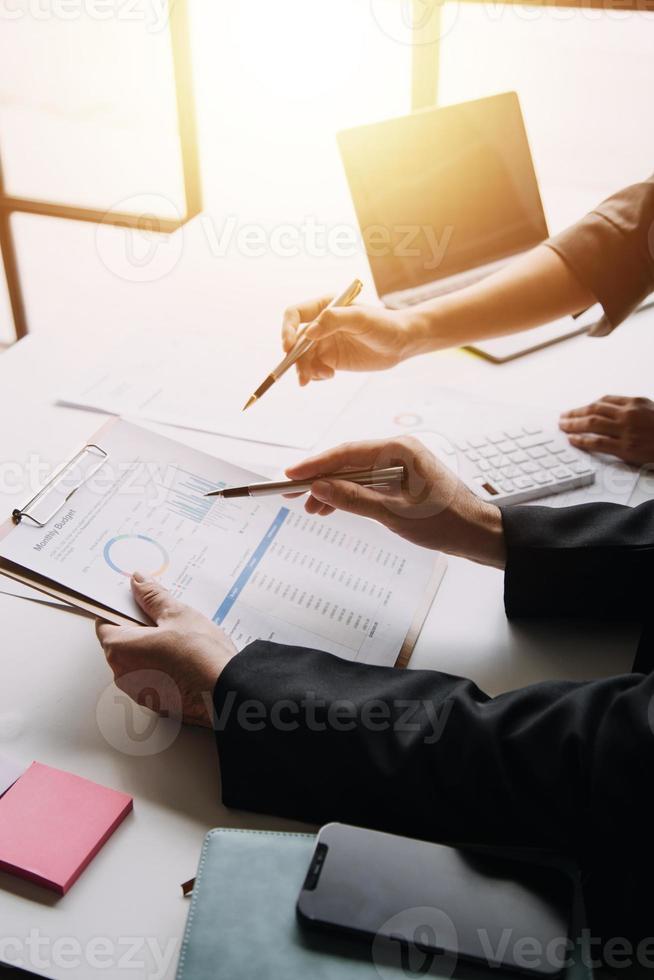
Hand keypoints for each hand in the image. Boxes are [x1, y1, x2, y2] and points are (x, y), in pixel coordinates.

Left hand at [96, 573, 236, 727]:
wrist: (229, 692)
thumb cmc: (201, 656)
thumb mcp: (177, 615)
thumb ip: (152, 597)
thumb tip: (139, 583)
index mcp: (120, 649)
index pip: (104, 622)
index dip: (120, 608)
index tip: (136, 600)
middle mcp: (123, 674)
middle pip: (121, 642)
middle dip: (139, 628)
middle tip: (165, 617)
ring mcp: (139, 692)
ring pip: (137, 661)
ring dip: (151, 648)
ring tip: (180, 639)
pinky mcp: (156, 703)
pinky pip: (151, 678)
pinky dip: (161, 667)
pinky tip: (184, 658)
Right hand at [281, 295, 421, 385]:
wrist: (401, 343)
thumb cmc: (384, 324)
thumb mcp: (361, 318)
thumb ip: (333, 320)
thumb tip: (307, 333)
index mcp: (324, 306)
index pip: (294, 314)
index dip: (287, 329)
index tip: (288, 347)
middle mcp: (320, 324)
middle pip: (295, 340)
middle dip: (296, 358)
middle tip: (303, 375)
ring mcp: (324, 342)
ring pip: (302, 358)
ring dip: (305, 370)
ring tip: (321, 377)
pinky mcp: (331, 359)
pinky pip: (313, 368)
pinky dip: (315, 375)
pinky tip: (330, 376)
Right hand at [285, 437, 505, 567]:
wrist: (478, 534)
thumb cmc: (446, 522)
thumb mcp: (394, 514)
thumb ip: (354, 499)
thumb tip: (320, 489)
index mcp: (400, 450)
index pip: (347, 452)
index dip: (316, 464)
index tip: (291, 475)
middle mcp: (398, 452)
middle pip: (348, 461)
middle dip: (319, 478)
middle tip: (291, 494)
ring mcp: (400, 466)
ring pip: (354, 473)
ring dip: (332, 489)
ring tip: (310, 508)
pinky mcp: (401, 481)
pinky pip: (366, 482)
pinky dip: (348, 494)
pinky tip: (332, 506)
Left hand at [559, 395, 653, 465]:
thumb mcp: (651, 409)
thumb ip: (632, 408)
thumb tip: (611, 411)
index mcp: (635, 403)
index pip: (605, 400)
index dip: (588, 405)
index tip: (578, 409)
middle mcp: (628, 414)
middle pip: (594, 410)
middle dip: (575, 413)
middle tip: (563, 417)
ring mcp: (626, 431)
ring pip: (592, 424)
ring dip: (573, 424)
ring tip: (563, 426)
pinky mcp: (625, 448)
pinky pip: (597, 442)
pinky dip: (582, 440)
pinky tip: (573, 440)